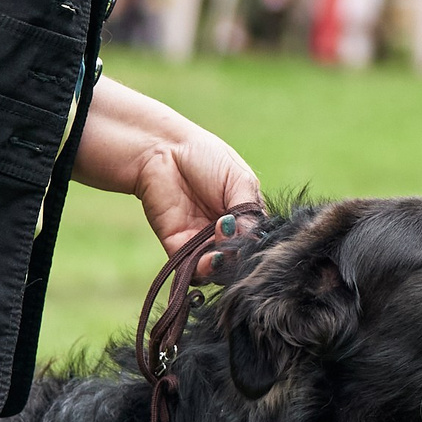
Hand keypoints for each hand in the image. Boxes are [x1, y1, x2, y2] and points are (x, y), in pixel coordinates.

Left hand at [72, 77, 263, 278]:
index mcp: (246, 218)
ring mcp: (202, 243)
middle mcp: (226, 234)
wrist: (162, 151)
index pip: (259, 242)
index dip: (259, 245)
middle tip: (234, 239)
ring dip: (223, 266)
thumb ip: (249, 212)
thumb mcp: (240, 180)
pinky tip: (210, 257)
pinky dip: (203, 270)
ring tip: (221, 251)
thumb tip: (250, 241)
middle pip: (240, 260)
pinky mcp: (178, 247)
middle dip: (240, 257)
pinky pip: (192, 271)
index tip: (254, 236)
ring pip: (218, 270)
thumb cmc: (206, 157)